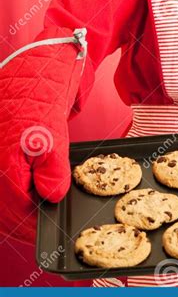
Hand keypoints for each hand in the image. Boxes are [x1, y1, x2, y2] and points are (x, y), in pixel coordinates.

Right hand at [0, 27, 86, 243]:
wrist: (33, 64)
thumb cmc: (41, 92)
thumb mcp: (53, 132)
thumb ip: (52, 169)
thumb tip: (51, 197)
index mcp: (3, 164)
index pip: (13, 210)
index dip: (33, 226)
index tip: (51, 233)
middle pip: (5, 205)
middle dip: (25, 218)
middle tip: (47, 226)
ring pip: (4, 192)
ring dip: (21, 204)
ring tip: (43, 210)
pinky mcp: (2, 148)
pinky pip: (5, 177)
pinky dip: (18, 188)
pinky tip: (33, 190)